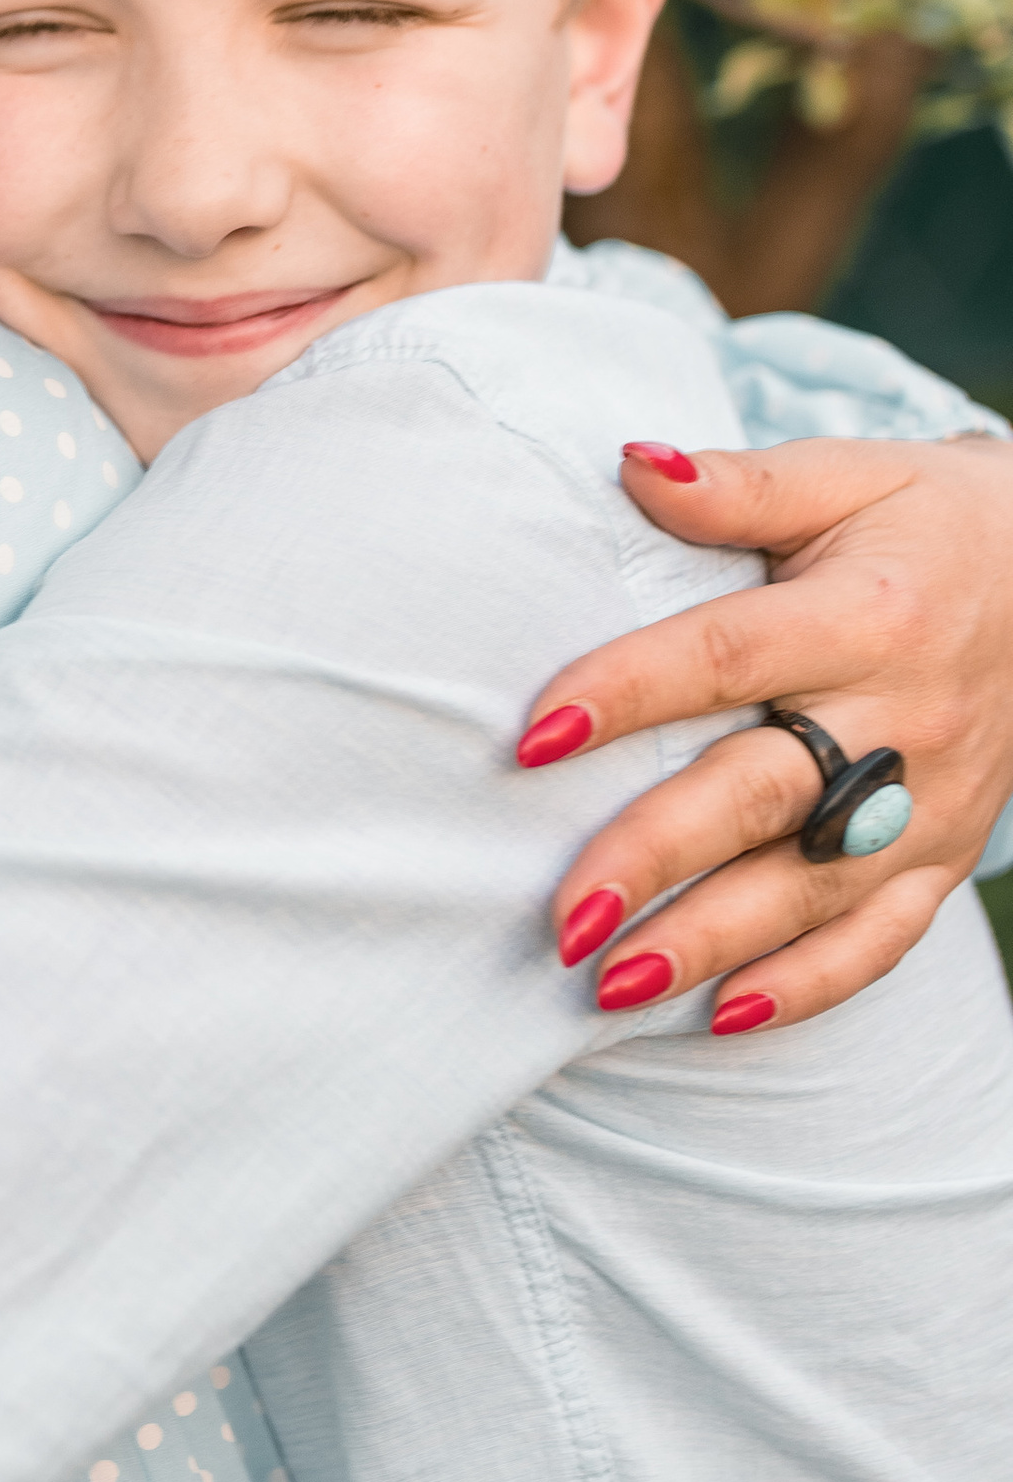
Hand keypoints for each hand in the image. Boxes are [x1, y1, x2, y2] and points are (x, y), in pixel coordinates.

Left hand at [520, 433, 1012, 1032]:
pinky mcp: (948, 853)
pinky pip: (883, 937)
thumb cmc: (922, 519)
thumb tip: (631, 464)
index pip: (729, 657)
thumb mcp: (845, 478)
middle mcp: (905, 717)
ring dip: (714, 942)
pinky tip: (722, 1017)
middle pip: (766, 794)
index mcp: (867, 615)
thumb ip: (737, 487)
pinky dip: (808, 985)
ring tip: (612, 983)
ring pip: (815, 887)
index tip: (533, 735)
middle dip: (660, 858)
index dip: (629, 692)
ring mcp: (934, 799)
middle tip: (564, 914)